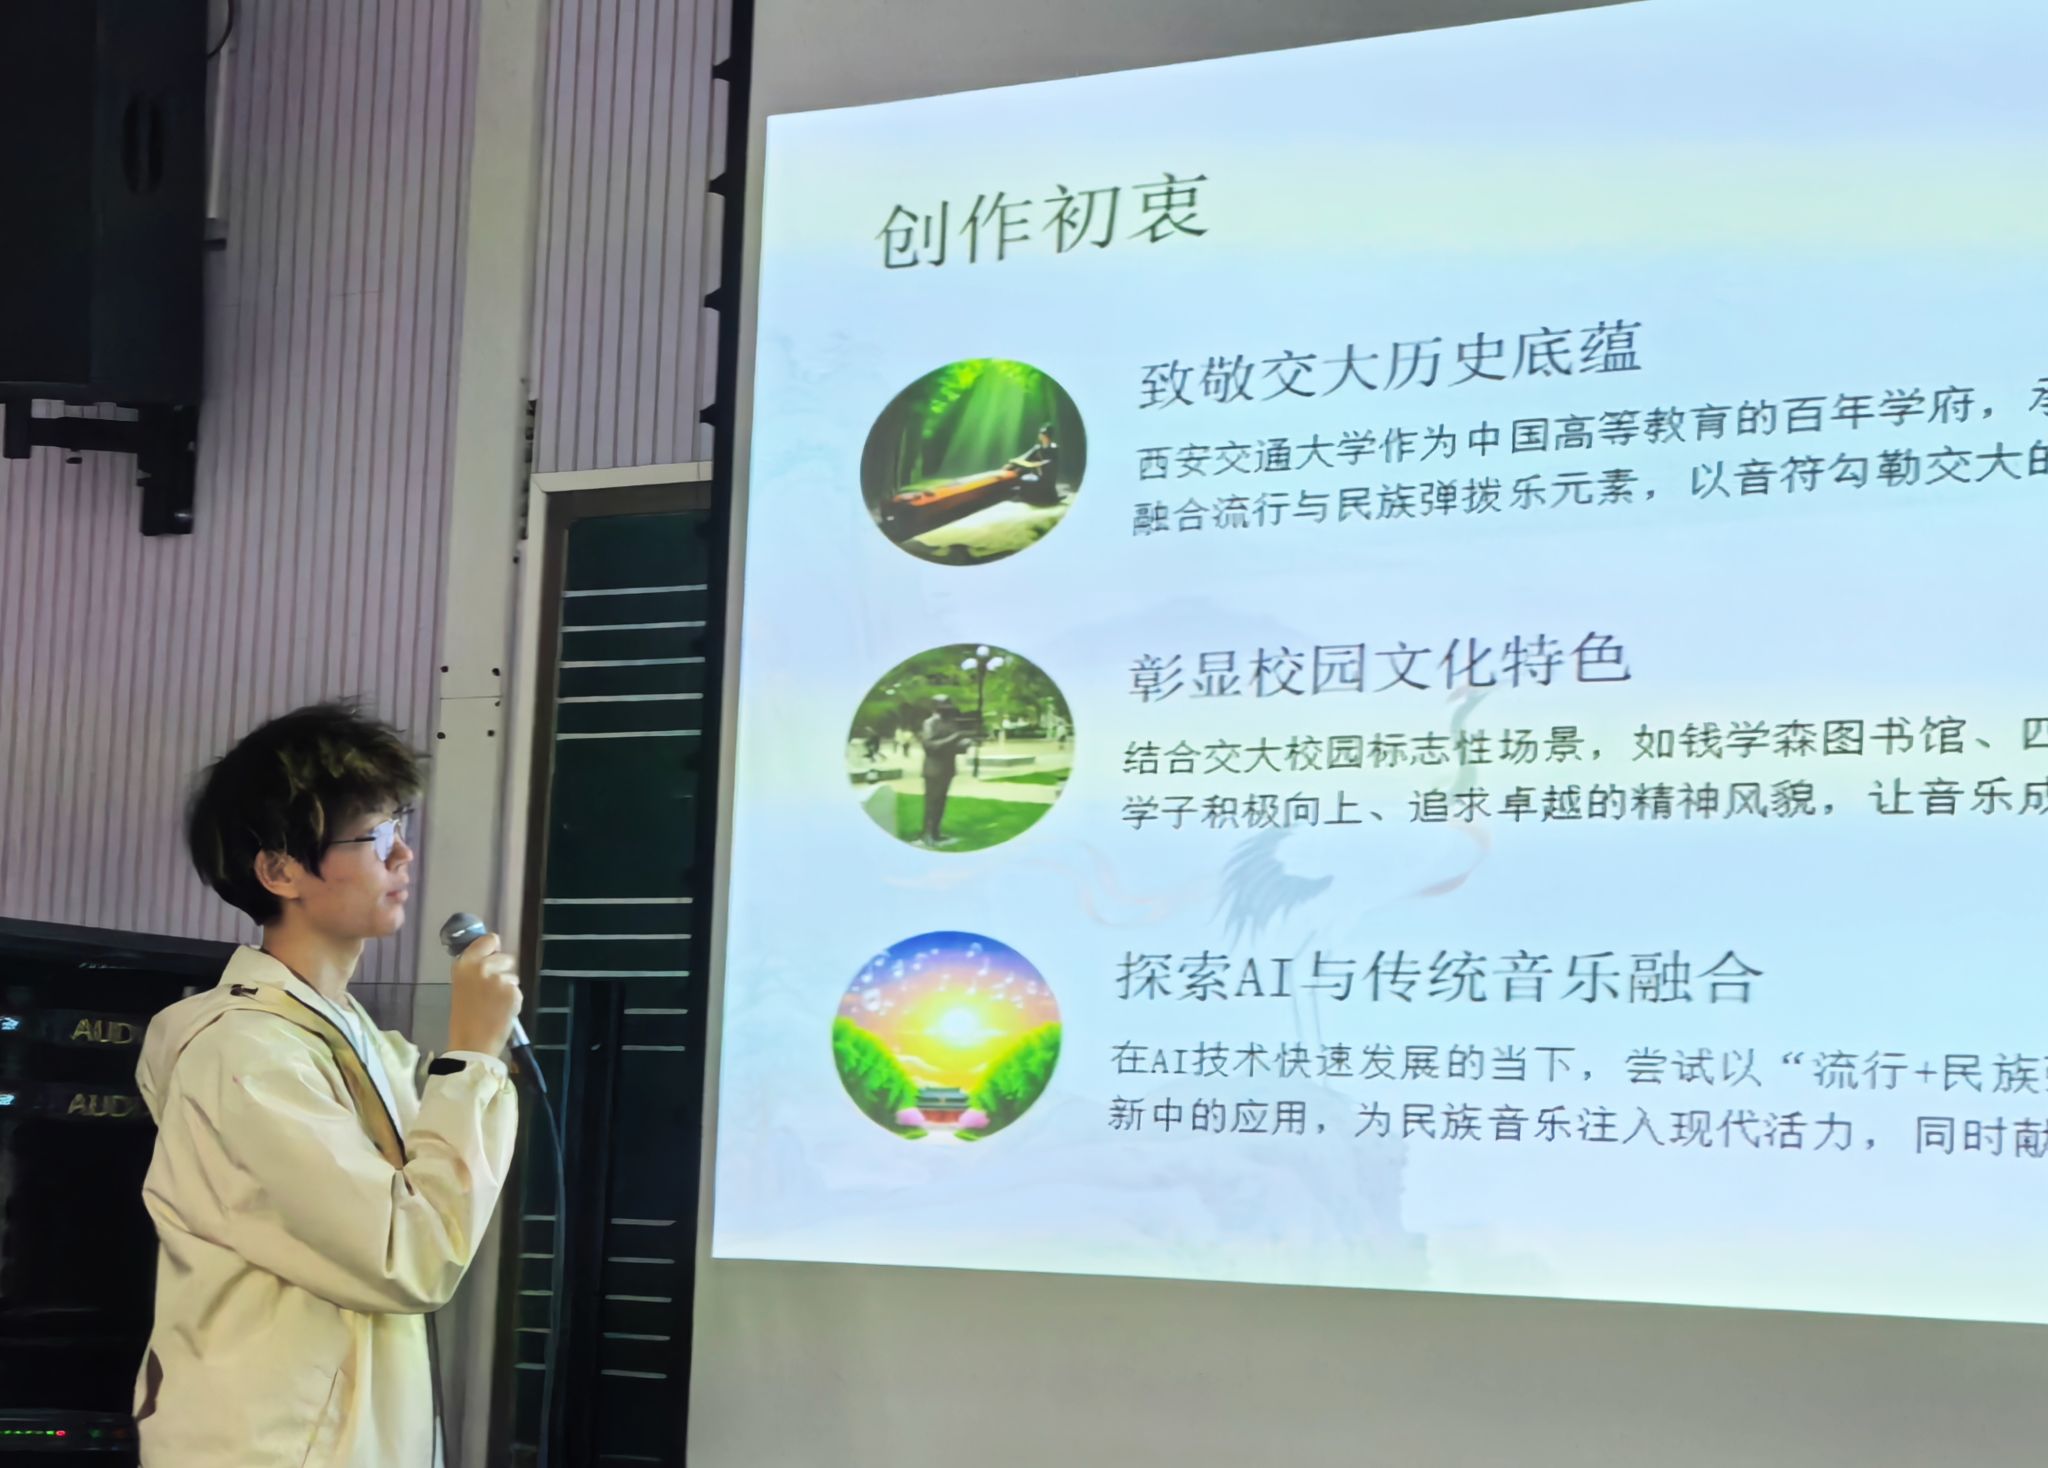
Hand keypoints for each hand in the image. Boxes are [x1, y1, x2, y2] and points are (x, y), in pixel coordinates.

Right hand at [447, 932, 521, 1056]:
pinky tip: (501, 1012)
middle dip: (503, 971)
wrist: (472, 1043)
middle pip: (506, 957)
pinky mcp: (513, 992)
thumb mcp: (462, 986)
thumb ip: (475, 969)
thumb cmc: (464, 1017)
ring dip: (508, 987)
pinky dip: (513, 1001)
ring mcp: (499, 980)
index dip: (493, 948)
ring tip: (494, 1004)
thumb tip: (492, 955)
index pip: (489, 939)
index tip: (492, 957)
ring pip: (513, 976)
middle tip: (491, 991)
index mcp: (464, 964)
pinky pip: (517, 991)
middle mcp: (482, 967)